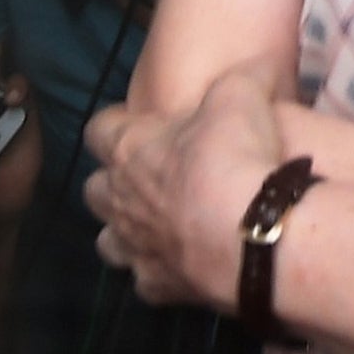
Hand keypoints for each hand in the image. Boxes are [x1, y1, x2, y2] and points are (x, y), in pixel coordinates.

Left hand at [84, 68, 283, 312]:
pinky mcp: (157, 286)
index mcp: (130, 148)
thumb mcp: (242, 93)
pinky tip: (181, 265)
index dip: (115, 124)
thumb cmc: (235, 155)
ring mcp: (135, 247)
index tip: (136, 123)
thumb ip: (243, 77)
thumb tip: (259, 66)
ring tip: (156, 225)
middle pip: (94, 189)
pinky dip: (158, 271)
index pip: (98, 129)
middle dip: (114, 182)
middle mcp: (121, 199)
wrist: (253, 232)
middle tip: (149, 175)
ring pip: (107, 240)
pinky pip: (145, 280)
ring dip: (126, 230)